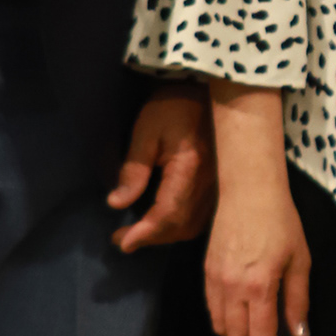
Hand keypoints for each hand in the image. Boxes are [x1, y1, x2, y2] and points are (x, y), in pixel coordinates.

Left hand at [108, 96, 214, 249]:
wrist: (208, 93)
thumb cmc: (173, 106)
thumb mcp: (146, 131)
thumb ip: (133, 169)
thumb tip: (116, 204)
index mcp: (189, 170)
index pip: (168, 214)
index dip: (145, 234)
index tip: (122, 243)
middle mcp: (209, 185)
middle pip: (181, 227)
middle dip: (151, 238)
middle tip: (122, 239)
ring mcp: (217, 187)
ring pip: (193, 226)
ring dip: (166, 235)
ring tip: (139, 233)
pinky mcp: (219, 186)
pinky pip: (201, 217)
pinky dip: (180, 226)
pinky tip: (163, 222)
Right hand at [205, 169, 310, 335]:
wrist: (249, 190)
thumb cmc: (282, 221)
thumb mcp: (300, 261)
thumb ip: (298, 301)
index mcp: (259, 286)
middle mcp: (232, 288)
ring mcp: (215, 280)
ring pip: (220, 328)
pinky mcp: (206, 272)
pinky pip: (212, 309)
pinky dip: (225, 324)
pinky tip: (241, 323)